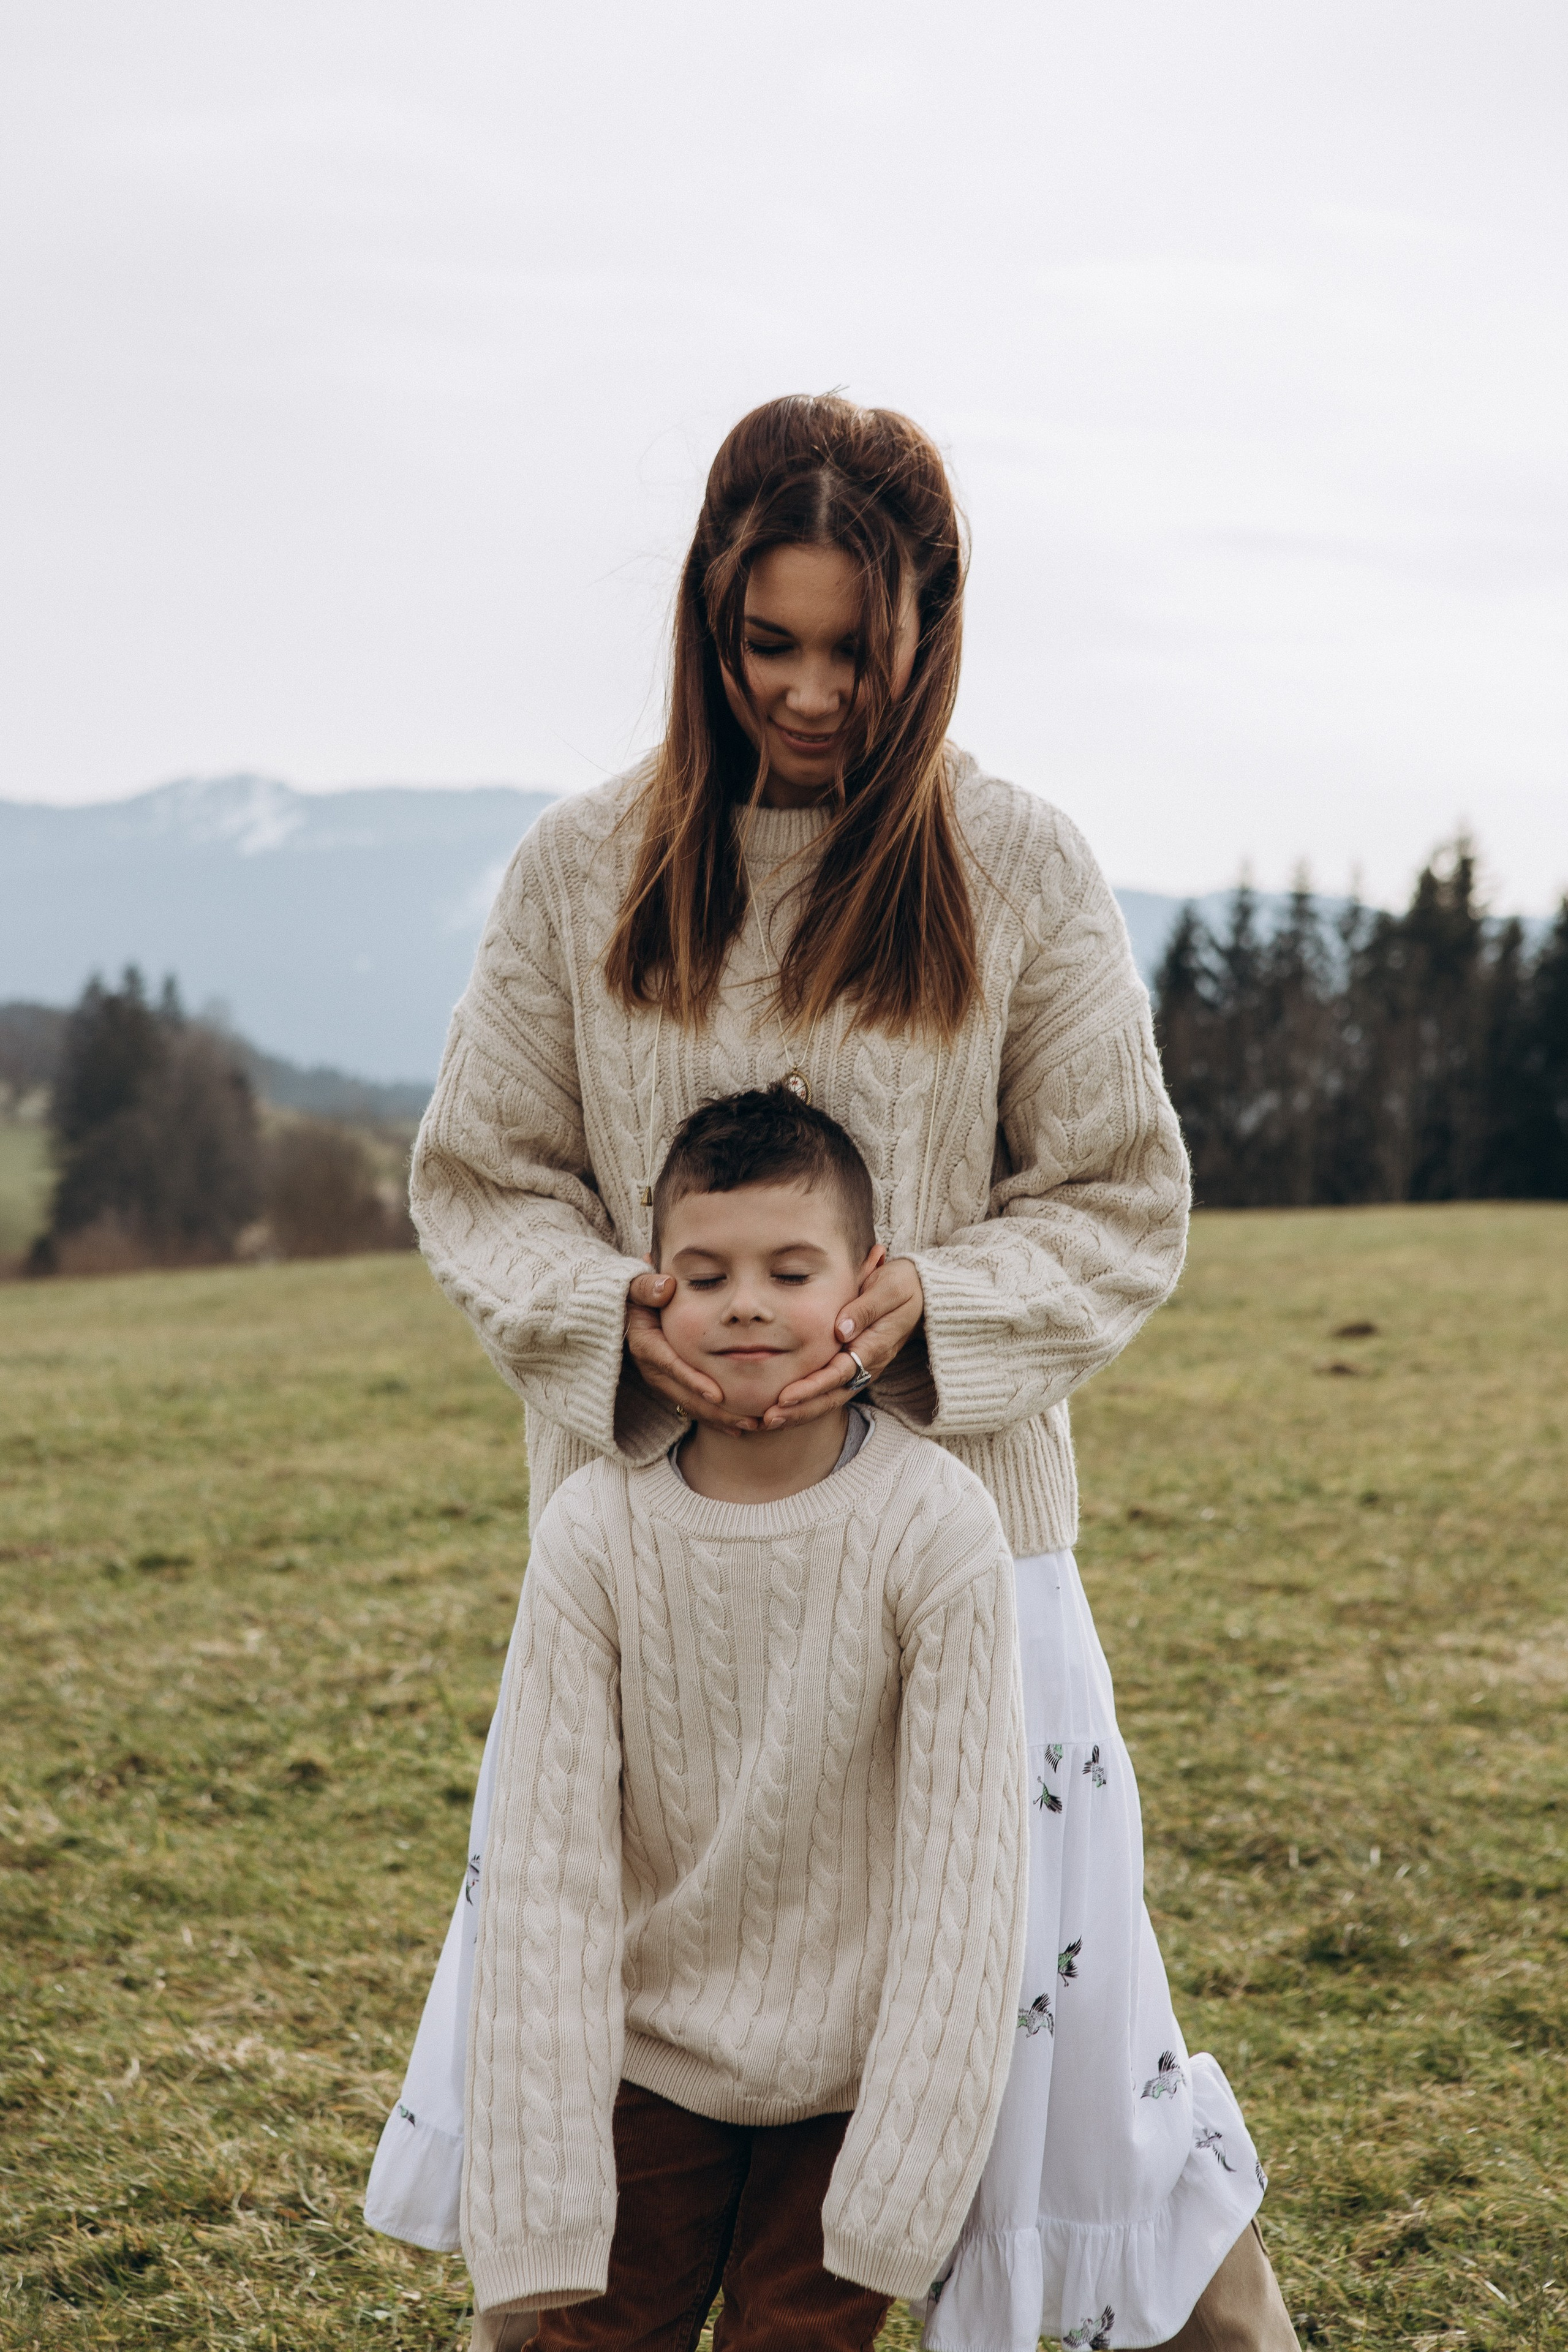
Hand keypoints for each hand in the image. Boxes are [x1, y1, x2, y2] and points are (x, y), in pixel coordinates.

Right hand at [625, 1270, 760, 1433]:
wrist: (624, 1312)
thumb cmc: (637, 1296)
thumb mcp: (636, 1287)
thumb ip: (648, 1287)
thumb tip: (666, 1287)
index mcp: (646, 1344)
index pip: (671, 1365)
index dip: (693, 1380)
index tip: (718, 1394)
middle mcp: (652, 1368)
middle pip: (685, 1394)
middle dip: (717, 1411)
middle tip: (749, 1420)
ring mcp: (661, 1381)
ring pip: (690, 1406)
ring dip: (720, 1419)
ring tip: (752, 1426)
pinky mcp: (670, 1386)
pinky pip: (692, 1406)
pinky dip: (714, 1417)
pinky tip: (739, 1427)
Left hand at [762, 1256, 924, 1430]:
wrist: (920, 1293)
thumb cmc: (901, 1286)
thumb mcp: (890, 1288)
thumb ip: (866, 1308)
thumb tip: (840, 1330)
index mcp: (875, 1346)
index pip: (840, 1373)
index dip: (812, 1387)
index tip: (785, 1396)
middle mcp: (867, 1364)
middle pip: (832, 1395)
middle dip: (801, 1410)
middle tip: (769, 1418)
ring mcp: (861, 1369)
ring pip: (830, 1398)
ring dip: (800, 1412)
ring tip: (769, 1421)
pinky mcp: (853, 1367)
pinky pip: (828, 1390)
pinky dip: (805, 1403)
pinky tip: (782, 1409)